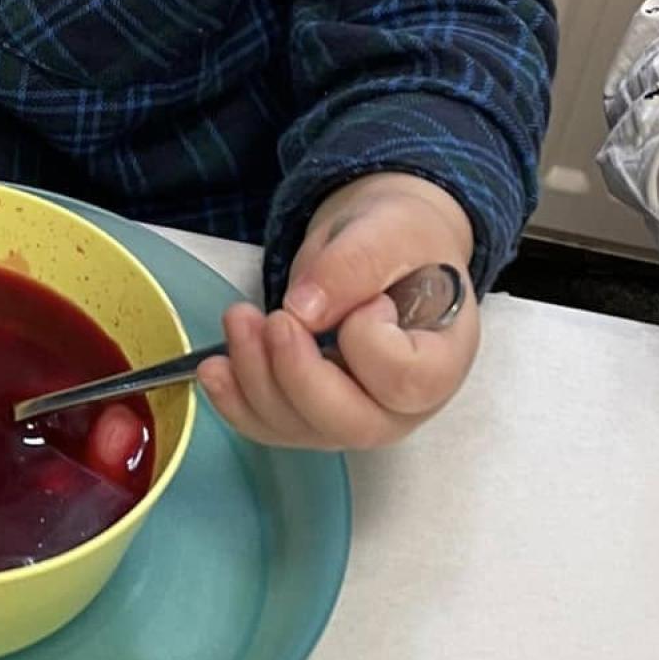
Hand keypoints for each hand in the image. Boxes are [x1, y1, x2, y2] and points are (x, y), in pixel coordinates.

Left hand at [200, 172, 478, 449]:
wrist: (380, 247)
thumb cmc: (399, 241)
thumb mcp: (388, 231)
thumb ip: (354, 265)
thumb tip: (303, 311)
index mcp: (443, 360)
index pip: (405, 380)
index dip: (369, 341)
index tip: (369, 299)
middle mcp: (404, 406)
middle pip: (348, 423)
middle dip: (294, 373)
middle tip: (271, 318)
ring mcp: (357, 416)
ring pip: (300, 428)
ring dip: (255, 378)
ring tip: (239, 318)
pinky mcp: (313, 415)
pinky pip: (270, 427)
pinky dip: (235, 400)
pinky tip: (215, 366)